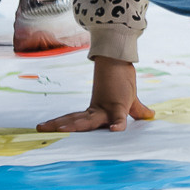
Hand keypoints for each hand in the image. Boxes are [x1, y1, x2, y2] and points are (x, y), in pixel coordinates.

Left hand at [37, 57, 154, 131]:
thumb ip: (137, 111)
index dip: (60, 122)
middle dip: (57, 124)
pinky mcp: (120, 105)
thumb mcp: (130, 101)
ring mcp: (107, 109)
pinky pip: (119, 117)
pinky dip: (118, 124)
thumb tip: (150, 115)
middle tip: (39, 128)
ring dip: (74, 126)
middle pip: (74, 120)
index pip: (74, 119)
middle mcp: (97, 111)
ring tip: (61, 131)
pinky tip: (114, 131)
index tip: (45, 128)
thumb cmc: (124, 80)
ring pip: (89, 121)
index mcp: (95, 112)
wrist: (121, 59)